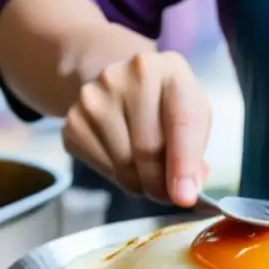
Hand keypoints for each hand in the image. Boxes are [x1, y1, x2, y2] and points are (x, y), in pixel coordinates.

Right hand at [62, 51, 210, 206]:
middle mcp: (128, 76)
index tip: (185, 198)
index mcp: (168, 70)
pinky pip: (101, 168)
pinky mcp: (73, 121)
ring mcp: (94, 97)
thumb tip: (186, 190)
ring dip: (140, 184)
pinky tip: (126, 164)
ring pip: (123, 164)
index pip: (180, 121)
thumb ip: (195, 150)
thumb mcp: (193, 114)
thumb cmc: (165, 103)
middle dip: (160, 183)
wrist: (121, 84)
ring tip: (148, 176)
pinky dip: (119, 178)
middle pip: (147, 149)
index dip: (183, 164)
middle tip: (169, 195)